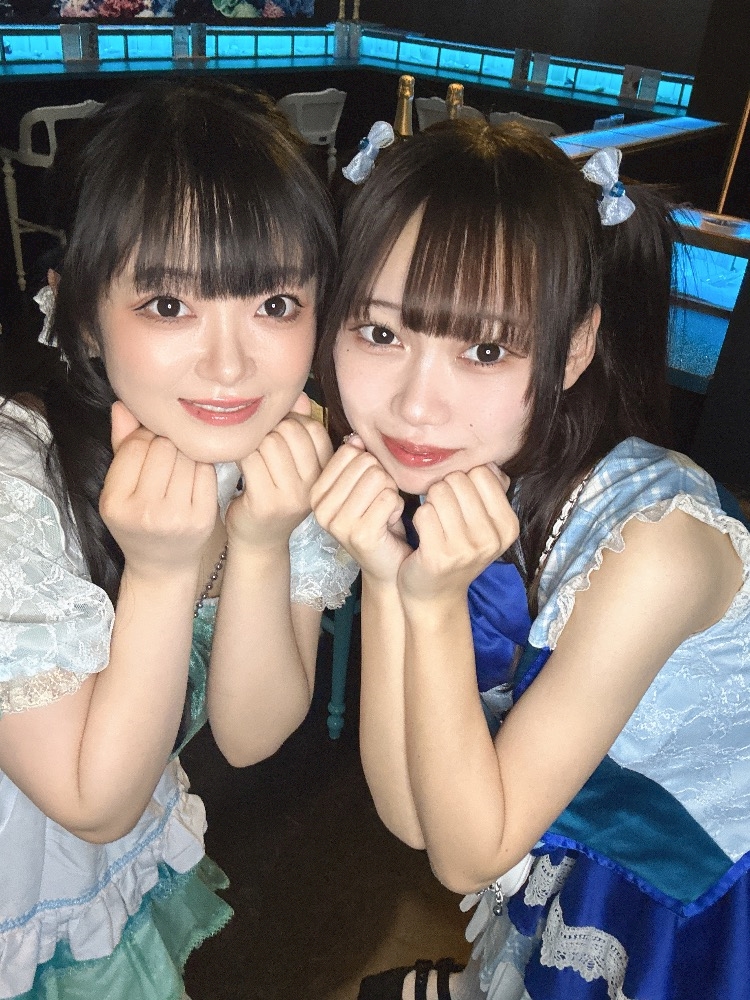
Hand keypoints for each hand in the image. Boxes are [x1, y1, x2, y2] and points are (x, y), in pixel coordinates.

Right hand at [99, 402, 217, 579]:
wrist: (162, 565)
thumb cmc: (138, 520)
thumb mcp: (119, 489)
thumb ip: (122, 446)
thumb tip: (123, 404)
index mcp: (116, 502)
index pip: (136, 445)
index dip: (145, 436)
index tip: (149, 443)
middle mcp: (145, 512)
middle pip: (164, 447)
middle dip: (167, 443)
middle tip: (168, 454)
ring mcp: (176, 517)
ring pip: (188, 455)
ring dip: (186, 452)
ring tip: (180, 464)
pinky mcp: (203, 518)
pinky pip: (206, 471)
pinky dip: (202, 466)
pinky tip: (195, 476)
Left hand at [225, 393, 332, 549]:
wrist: (259, 542)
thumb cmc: (274, 497)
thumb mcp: (294, 465)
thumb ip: (299, 430)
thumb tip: (298, 396)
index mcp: (325, 473)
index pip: (313, 429)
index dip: (290, 422)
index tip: (275, 434)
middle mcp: (313, 485)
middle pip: (291, 431)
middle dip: (268, 429)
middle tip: (255, 443)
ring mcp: (291, 496)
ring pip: (269, 442)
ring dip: (251, 441)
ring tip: (245, 452)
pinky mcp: (266, 502)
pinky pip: (250, 458)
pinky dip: (237, 454)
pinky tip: (234, 462)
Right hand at [311, 434, 410, 584]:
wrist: (386, 564)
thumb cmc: (376, 520)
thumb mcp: (361, 486)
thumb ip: (355, 461)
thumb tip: (355, 438)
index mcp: (316, 493)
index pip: (350, 452)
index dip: (369, 466)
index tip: (367, 490)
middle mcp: (321, 508)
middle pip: (366, 463)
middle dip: (382, 480)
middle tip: (378, 504)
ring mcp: (338, 523)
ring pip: (379, 478)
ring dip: (390, 494)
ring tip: (382, 513)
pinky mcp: (360, 534)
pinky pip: (390, 497)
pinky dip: (397, 508)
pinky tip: (388, 524)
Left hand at [398, 465, 518, 602]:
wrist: (436, 596)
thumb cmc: (458, 550)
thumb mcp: (485, 524)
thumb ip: (491, 491)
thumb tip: (490, 461)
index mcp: (508, 526)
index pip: (482, 473)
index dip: (464, 480)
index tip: (460, 501)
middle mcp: (491, 539)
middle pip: (458, 480)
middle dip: (445, 490)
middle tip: (443, 513)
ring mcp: (465, 550)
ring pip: (438, 493)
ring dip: (430, 504)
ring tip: (435, 523)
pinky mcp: (438, 557)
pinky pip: (423, 513)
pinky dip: (419, 519)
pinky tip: (424, 535)